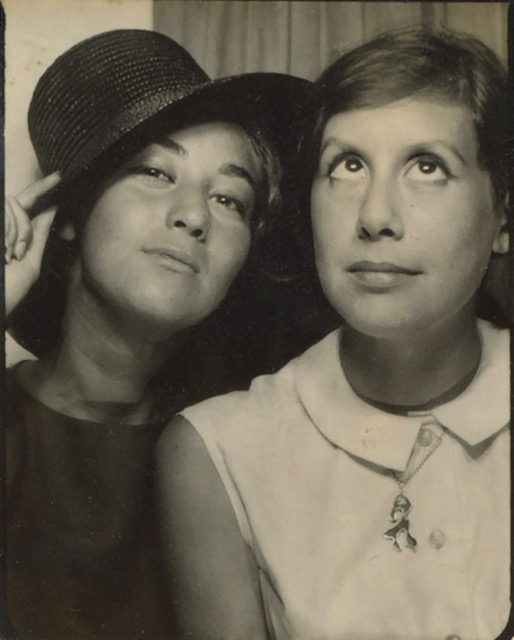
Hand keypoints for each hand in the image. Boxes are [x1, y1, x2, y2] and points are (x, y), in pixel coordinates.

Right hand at [5, 172, 60, 316]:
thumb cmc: (10, 288)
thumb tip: (53, 207)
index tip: (59, 176)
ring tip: (6, 257)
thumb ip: (40, 232)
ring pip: (12, 208)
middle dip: (23, 227)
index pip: (25, 201)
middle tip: (16, 252)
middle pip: (18, 203)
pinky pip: (6, 215)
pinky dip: (10, 233)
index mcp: (11, 229)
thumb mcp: (30, 260)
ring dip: (15, 234)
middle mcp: (1, 223)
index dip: (41, 187)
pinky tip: (4, 252)